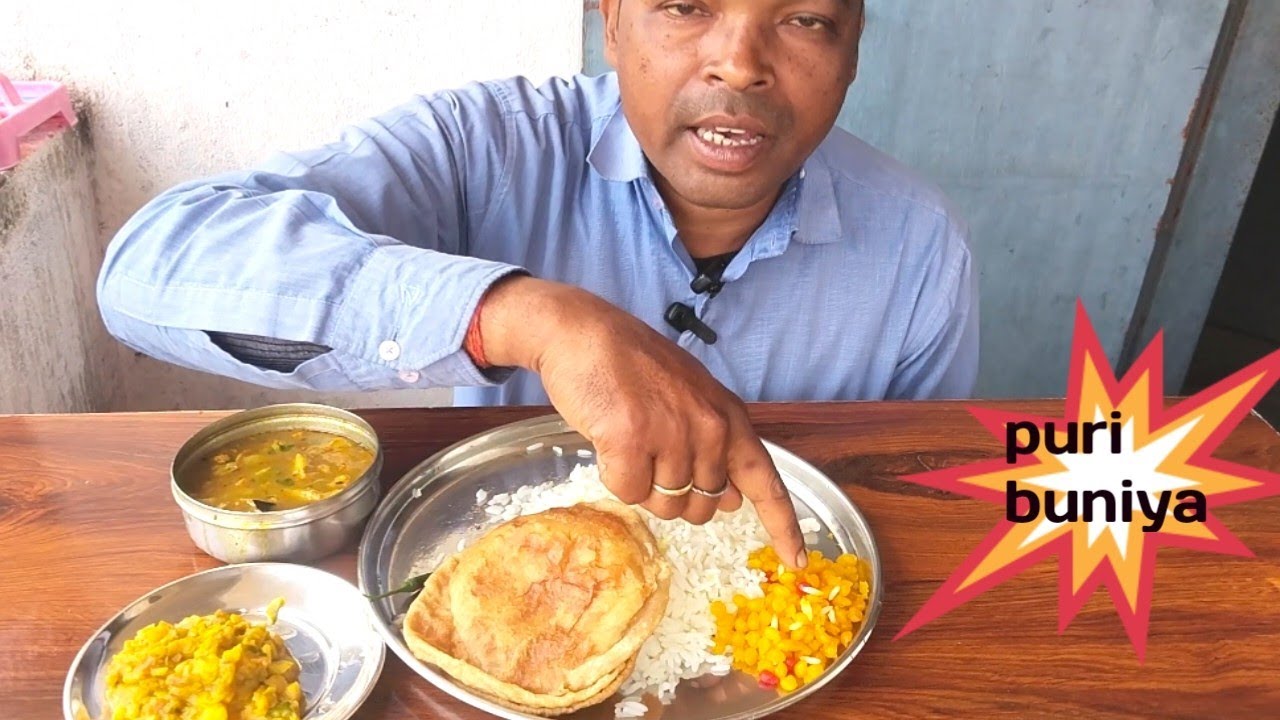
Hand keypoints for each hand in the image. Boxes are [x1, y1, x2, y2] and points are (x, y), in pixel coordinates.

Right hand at [481, 275, 807, 568]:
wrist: (583, 333)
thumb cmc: (633, 367)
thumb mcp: (691, 400)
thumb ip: (715, 448)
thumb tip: (731, 500)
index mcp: (730, 418)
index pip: (767, 480)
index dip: (782, 524)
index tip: (796, 561)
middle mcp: (710, 428)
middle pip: (702, 506)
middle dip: (675, 494)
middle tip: (650, 451)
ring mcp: (672, 434)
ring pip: (664, 505)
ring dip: (641, 483)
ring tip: (628, 438)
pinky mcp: (632, 441)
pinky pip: (629, 493)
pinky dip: (614, 476)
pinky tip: (608, 440)